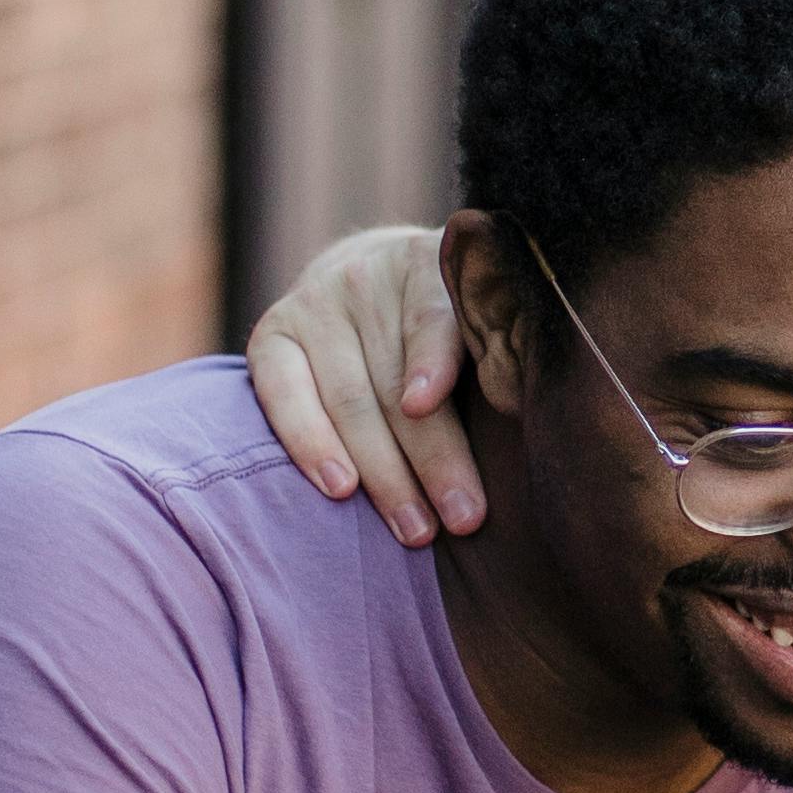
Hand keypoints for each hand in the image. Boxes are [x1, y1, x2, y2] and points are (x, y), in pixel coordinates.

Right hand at [245, 227, 481, 545]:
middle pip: (393, 380)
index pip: (430, 316)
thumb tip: (521, 411)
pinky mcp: (271, 334)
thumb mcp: (475, 315)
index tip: (426, 403)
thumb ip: (492, 351)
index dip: (430, 361)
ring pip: (348, 400)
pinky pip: (283, 395)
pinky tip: (339, 487)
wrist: (367, 273)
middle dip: (432, 457)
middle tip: (463, 518)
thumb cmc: (444, 319)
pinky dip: (309, 443)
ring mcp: (312, 304)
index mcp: (426, 264)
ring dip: (382, 473)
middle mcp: (364, 276)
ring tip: (415, 528)